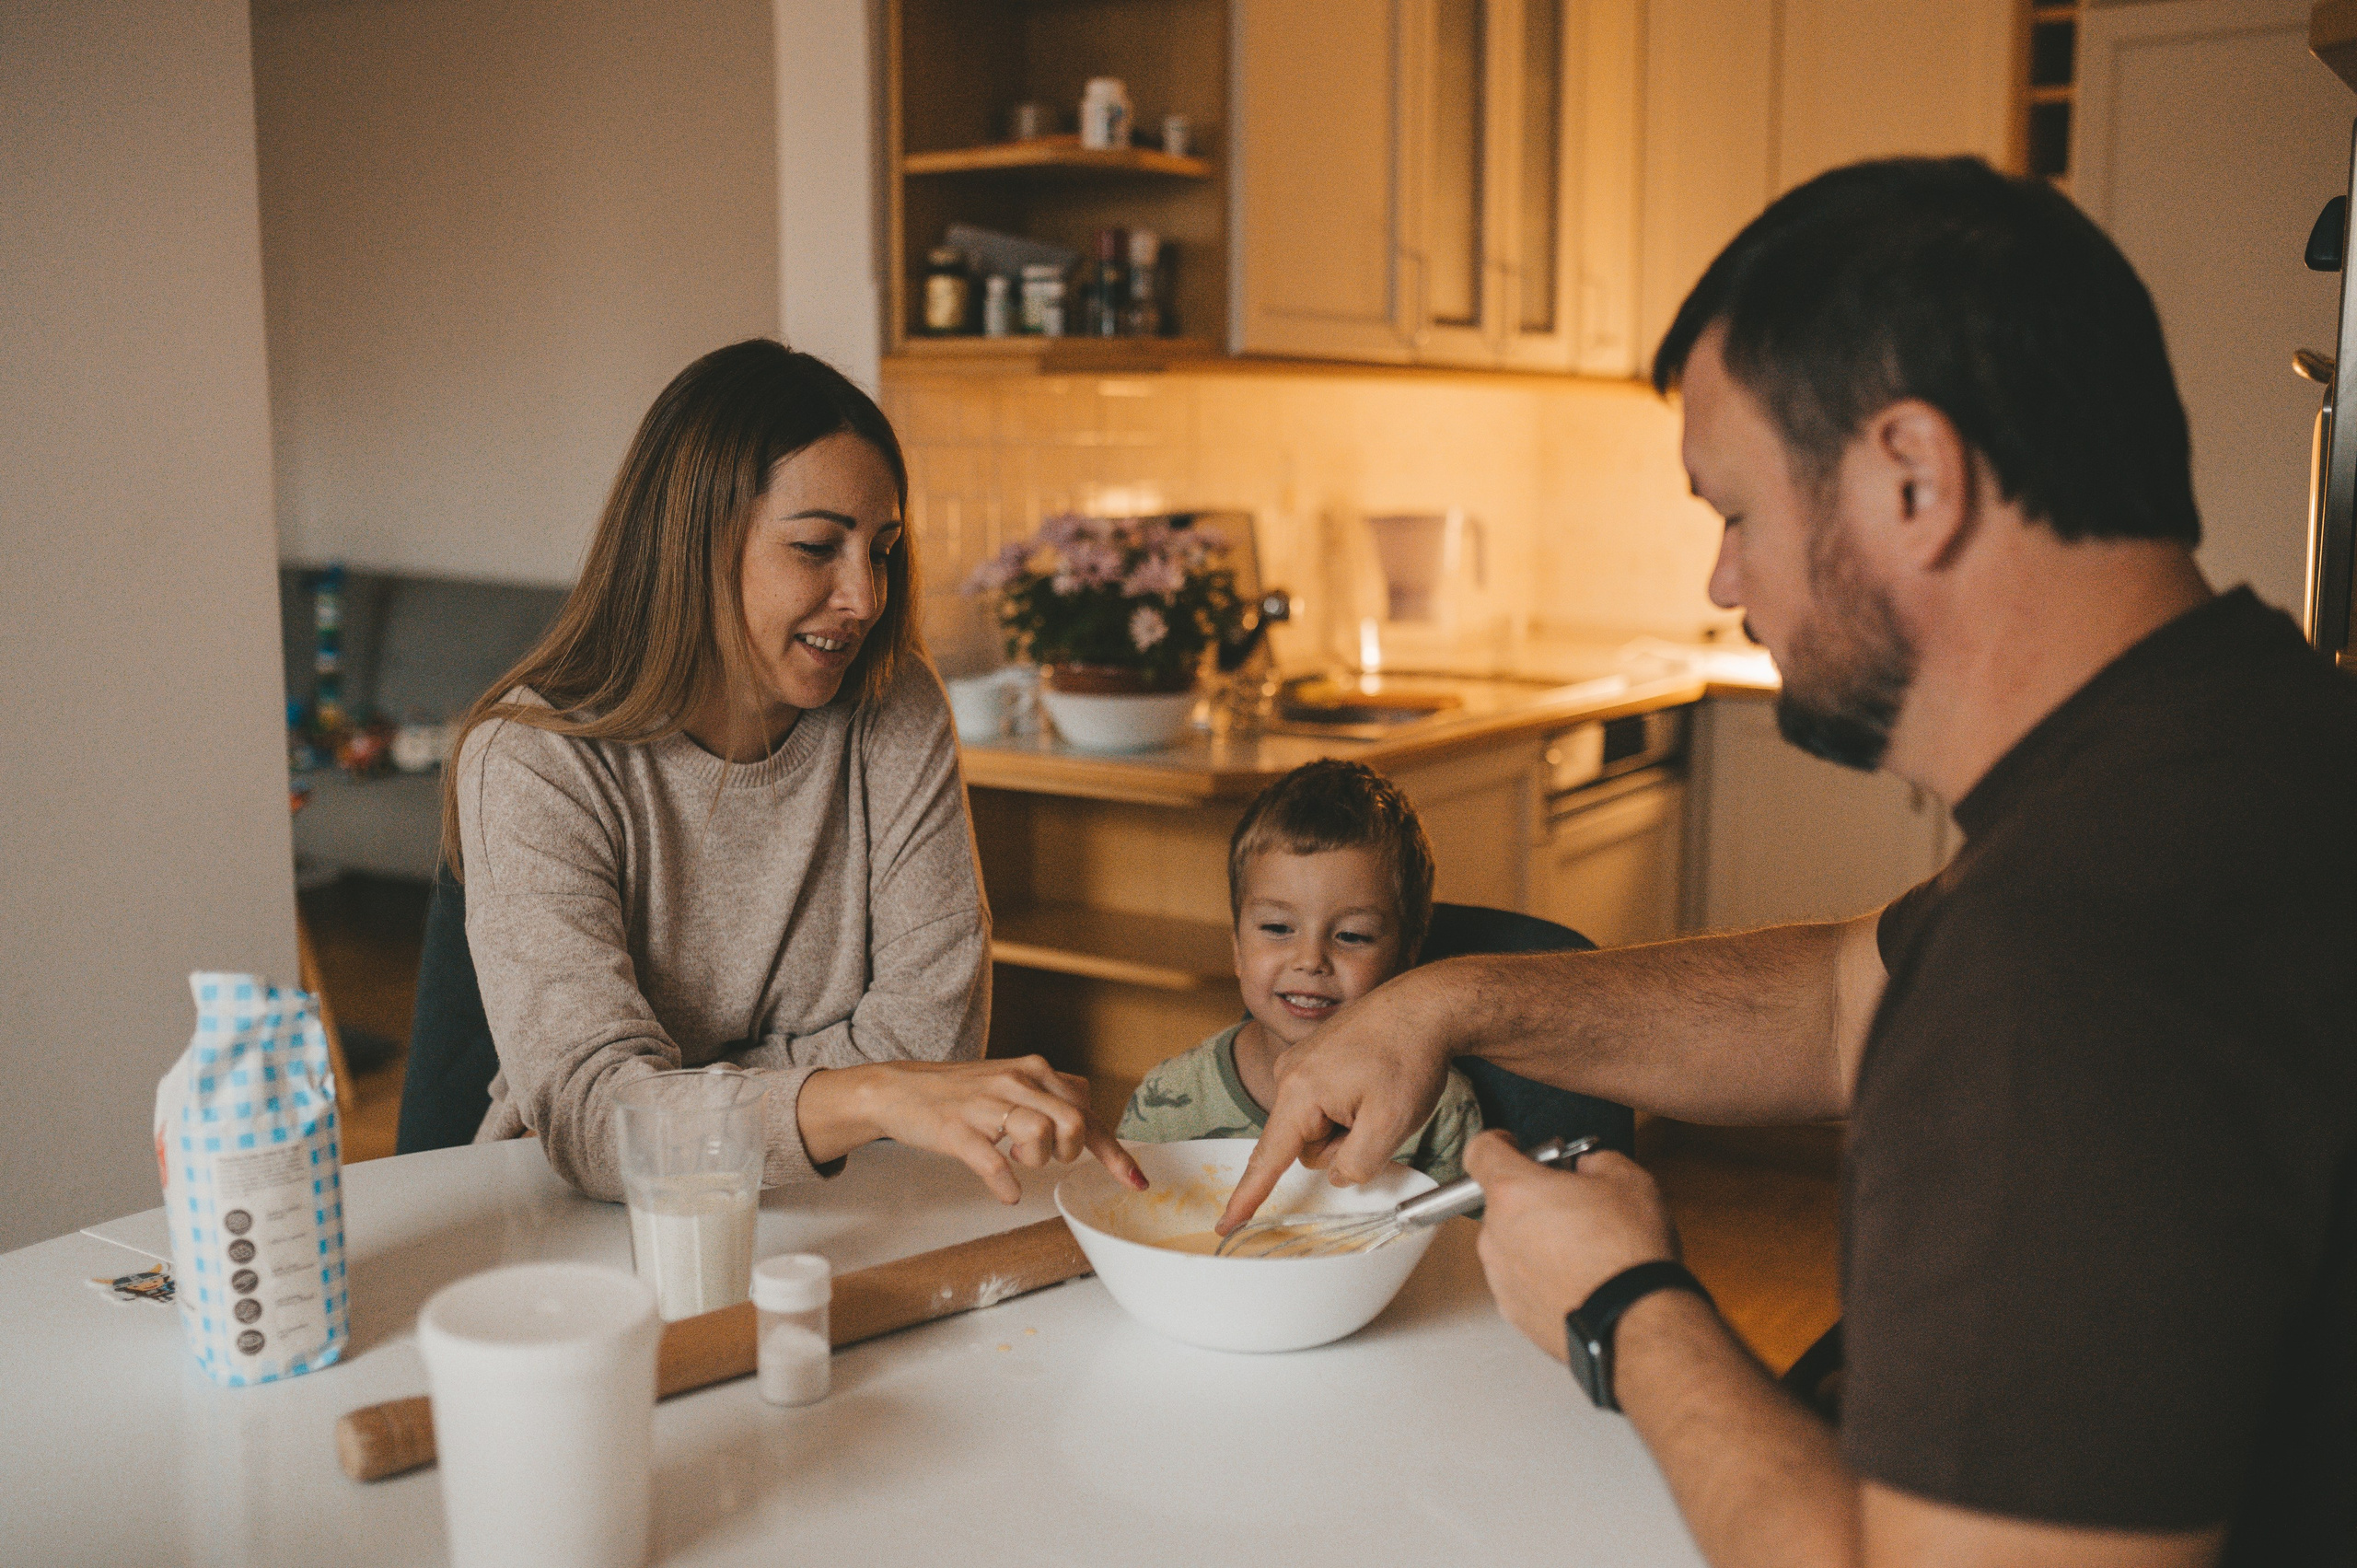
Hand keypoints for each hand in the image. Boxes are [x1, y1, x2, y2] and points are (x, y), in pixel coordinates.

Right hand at [804, 1057, 1147, 1202]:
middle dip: (1070, 1154)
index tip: (1135, 1181)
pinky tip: (1004, 1191)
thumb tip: (1087, 1119)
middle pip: (1075, 1125)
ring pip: (1041, 1136)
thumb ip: (1051, 1096)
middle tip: (1046, 1158)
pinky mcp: (958, 1129)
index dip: (1116, 1153)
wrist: (899, 1088)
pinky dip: (1006, 1185)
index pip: (1089, 1112)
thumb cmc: (960, 1091)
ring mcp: (986, 1105)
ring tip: (1016, 1160)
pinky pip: (993, 1163)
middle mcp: (1017, 1082)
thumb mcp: (1012, 1082)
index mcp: (1035, 1072)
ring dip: (1037, 1162)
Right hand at [1215, 965, 1460, 1233]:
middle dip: (1340, 1144)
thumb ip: (1356, 1164)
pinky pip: (1324, 1103)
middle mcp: (1290, 1074)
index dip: (1247, 1197)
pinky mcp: (1316, 1057)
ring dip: (1348, 1124)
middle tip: (1378, 1115)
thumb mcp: (1391, 1125)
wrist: (1426, 1006)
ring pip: (1317, 1124)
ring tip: (1378, 1093)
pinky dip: (1349, 1106)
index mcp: (1300, 1092)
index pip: (1268, 1158)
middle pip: (1303, 1143)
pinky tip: (1373, 1084)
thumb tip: (1338, 1173)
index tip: (1225, 1225)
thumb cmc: (1408, 1057)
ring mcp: (1302, 1062)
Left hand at [1465, 1130, 1679, 1362]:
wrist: (1636, 1323)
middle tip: (1571, 1203)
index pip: (1480, 1150)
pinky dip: (1540, 1276)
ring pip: (1510, 1242)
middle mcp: (1496, 1233)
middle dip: (1532, 1198)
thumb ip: (1598, 1160)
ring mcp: (1501, 1276)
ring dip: (1536, 1239)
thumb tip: (1590, 1166)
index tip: (1511, 1145)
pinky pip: (1520, 1280)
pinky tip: (1578, 1279)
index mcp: (1514, 1191)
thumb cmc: (1629, 1254)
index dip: (1497, 1142)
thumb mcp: (1628, 1180)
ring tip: (1583, 1249)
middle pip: (1501, 1201)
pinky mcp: (1513, 1311)